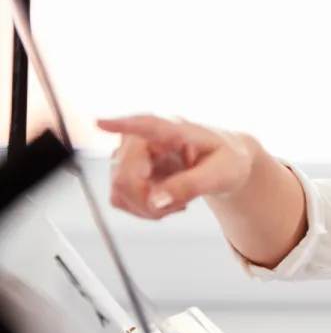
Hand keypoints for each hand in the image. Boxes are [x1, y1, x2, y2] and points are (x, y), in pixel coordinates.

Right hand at [98, 114, 256, 218]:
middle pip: (124, 175)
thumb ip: (190, 186)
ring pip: (119, 190)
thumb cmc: (227, 160)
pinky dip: (142, 209)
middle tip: (179, 206)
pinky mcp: (128, 171)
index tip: (100, 123)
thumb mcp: (221, 174)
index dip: (121, 124)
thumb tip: (155, 201)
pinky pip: (120, 198)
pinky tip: (165, 202)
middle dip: (148, 201)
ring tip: (178, 201)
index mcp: (173, 128)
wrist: (226, 163)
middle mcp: (145, 137)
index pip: (145, 124)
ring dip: (147, 207)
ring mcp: (132, 155)